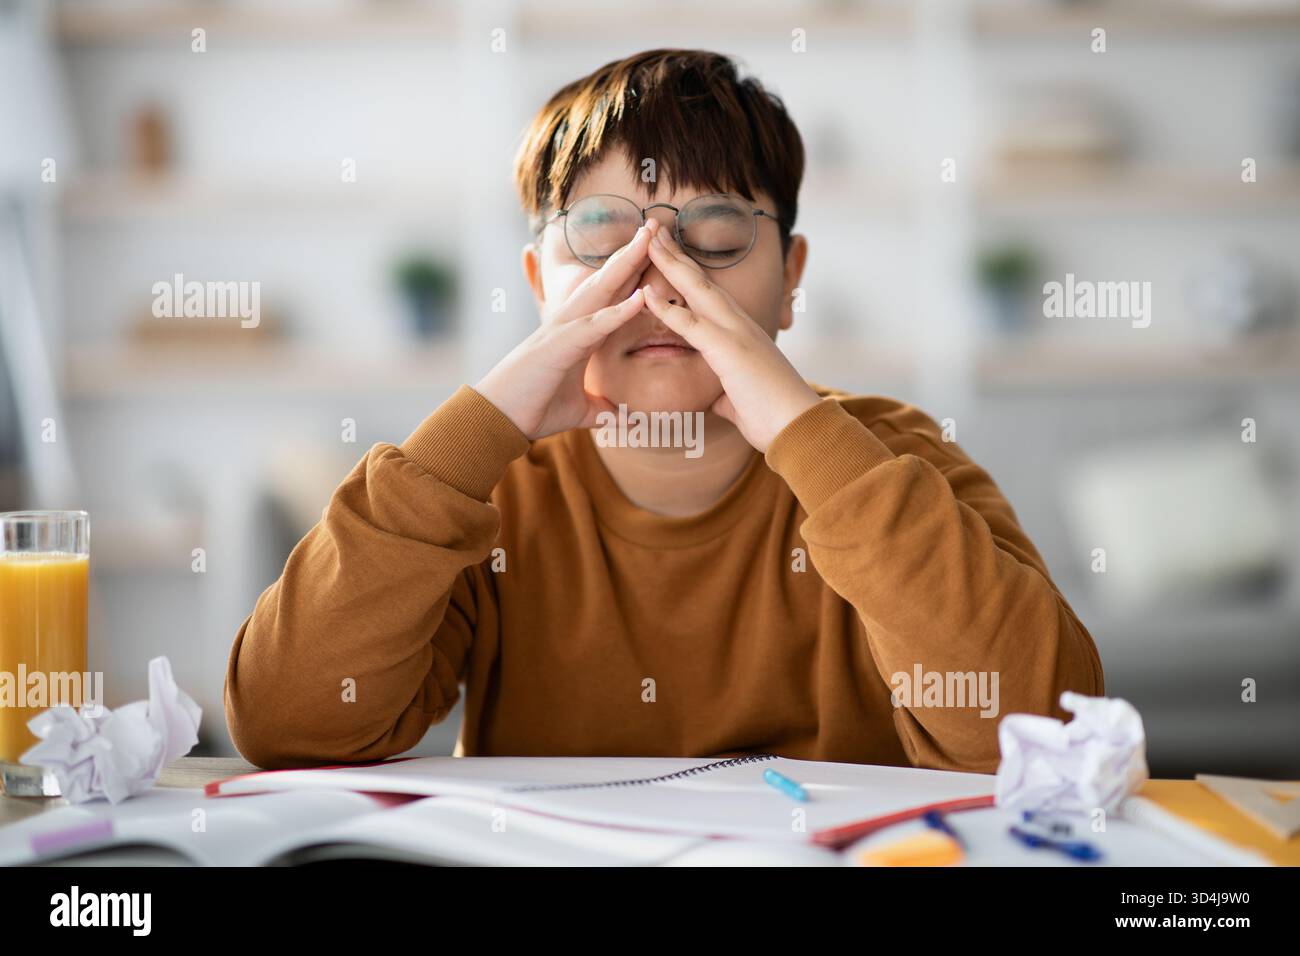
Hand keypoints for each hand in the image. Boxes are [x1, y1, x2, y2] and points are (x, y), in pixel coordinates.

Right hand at [475, 225, 652, 439]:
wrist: (497, 420)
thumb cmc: (533, 409)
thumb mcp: (580, 411)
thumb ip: (602, 409)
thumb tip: (623, 419)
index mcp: (579, 334)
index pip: (611, 297)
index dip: (633, 273)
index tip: (655, 252)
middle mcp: (571, 324)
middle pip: (607, 282)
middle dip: (631, 254)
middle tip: (655, 225)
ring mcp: (563, 331)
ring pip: (599, 291)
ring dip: (625, 266)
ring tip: (648, 240)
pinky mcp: (559, 347)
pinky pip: (594, 326)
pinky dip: (617, 312)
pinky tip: (640, 298)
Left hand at [642, 219, 819, 451]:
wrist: (799, 428)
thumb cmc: (772, 417)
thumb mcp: (740, 399)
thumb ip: (725, 391)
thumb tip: (717, 398)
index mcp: (742, 333)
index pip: (708, 294)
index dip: (686, 271)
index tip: (666, 251)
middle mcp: (740, 325)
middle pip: (701, 280)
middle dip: (675, 252)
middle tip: (652, 226)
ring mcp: (736, 334)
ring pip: (697, 289)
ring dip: (670, 263)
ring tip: (648, 239)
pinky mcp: (730, 351)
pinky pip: (691, 325)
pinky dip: (667, 308)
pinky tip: (646, 293)